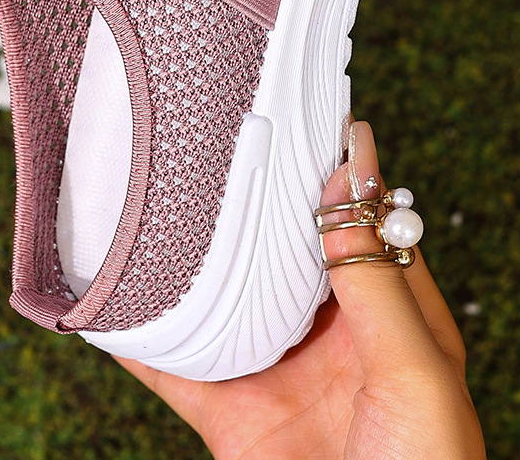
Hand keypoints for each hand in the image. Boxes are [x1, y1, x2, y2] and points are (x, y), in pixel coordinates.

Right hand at [117, 122, 485, 459]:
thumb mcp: (416, 371)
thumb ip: (376, 276)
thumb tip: (353, 171)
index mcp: (387, 313)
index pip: (350, 216)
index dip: (320, 163)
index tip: (283, 105)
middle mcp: (327, 331)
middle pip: (275, 247)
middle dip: (241, 198)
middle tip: (200, 135)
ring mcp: (273, 369)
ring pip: (219, 293)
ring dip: (184, 256)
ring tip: (145, 196)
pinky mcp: (228, 413)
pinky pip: (172, 362)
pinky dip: (134, 331)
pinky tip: (103, 296)